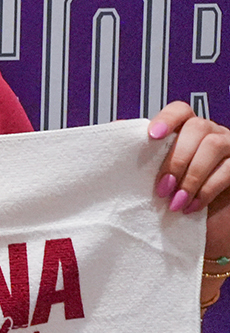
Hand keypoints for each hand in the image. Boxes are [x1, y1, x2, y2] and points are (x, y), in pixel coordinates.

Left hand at [149, 102, 229, 217]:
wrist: (204, 221)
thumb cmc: (175, 194)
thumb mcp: (154, 174)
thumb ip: (140, 154)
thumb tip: (115, 135)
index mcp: (186, 128)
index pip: (180, 110)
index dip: (167, 118)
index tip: (152, 135)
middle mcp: (210, 133)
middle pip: (197, 127)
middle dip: (176, 158)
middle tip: (161, 188)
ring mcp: (229, 147)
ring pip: (214, 146)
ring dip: (192, 175)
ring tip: (175, 201)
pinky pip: (228, 170)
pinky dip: (206, 190)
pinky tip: (191, 206)